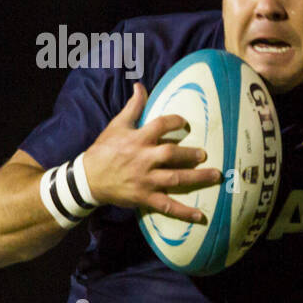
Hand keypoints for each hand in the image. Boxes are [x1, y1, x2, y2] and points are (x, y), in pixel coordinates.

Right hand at [82, 83, 221, 222]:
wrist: (87, 179)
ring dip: (197, 178)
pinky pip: (167, 206)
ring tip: (215, 175)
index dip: (174, 121)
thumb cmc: (104, 150)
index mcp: (137, 139)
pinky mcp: (145, 197)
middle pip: (171, 154)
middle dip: (189, 154)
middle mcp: (143, 159)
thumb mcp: (116, 126)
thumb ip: (133, 107)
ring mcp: (145, 180)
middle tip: (205, 154)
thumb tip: (140, 86)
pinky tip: (200, 216)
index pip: (160, 125)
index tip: (185, 122)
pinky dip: (184, 212)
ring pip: (174, 179)